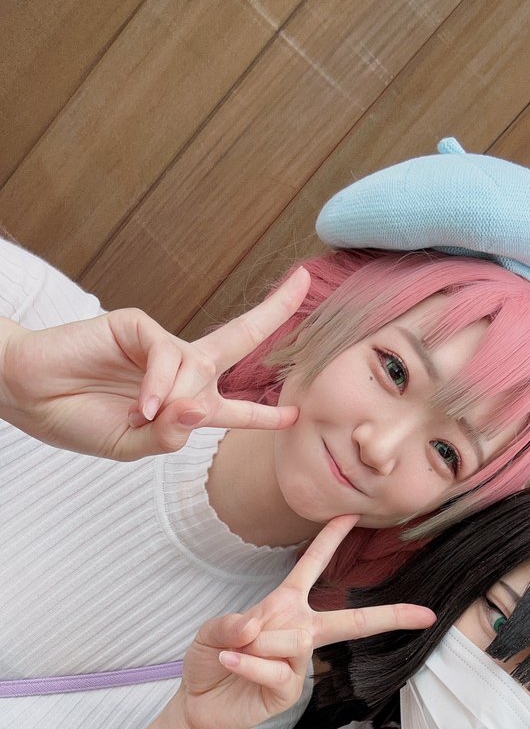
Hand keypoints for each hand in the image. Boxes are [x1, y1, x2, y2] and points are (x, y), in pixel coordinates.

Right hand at [0, 267, 309, 459]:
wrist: (29, 395)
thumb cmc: (77, 420)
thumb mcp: (131, 446)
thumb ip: (169, 438)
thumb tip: (202, 409)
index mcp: (181, 401)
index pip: (230, 407)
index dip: (262, 413)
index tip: (294, 415)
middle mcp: (177, 368)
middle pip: (236, 339)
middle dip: (271, 313)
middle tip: (302, 282)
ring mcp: (158, 345)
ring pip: (196, 367)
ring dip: (177, 397)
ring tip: (143, 414)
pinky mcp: (137, 326)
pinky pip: (168, 355)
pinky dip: (160, 383)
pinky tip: (143, 404)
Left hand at [172, 516, 435, 728]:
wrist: (199, 703)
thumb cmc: (210, 659)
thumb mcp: (213, 631)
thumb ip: (233, 622)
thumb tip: (257, 625)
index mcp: (284, 606)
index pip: (311, 568)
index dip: (329, 541)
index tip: (350, 516)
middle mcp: (299, 632)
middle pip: (350, 620)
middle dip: (389, 615)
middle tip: (426, 614)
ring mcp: (298, 664)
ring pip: (296, 640)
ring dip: (257, 643)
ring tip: (233, 652)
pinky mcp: (289, 692)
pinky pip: (278, 669)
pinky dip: (250, 663)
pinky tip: (231, 663)